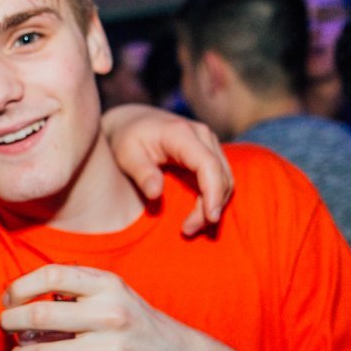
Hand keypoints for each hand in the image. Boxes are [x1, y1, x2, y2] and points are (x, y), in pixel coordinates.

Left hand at [0, 264, 208, 350]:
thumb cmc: (135, 321)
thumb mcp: (114, 291)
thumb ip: (77, 285)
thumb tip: (24, 291)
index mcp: (107, 286)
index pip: (52, 275)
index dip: (21, 286)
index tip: (9, 298)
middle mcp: (108, 314)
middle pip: (40, 316)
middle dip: (11, 322)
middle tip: (6, 327)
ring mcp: (109, 350)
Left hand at [101, 104, 231, 235]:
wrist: (132, 120)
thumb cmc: (127, 138)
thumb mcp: (126, 154)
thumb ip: (142, 173)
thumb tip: (155, 194)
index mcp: (181, 134)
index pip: (207, 164)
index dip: (213, 192)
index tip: (209, 218)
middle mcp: (202, 135)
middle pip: (220, 175)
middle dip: (210, 207)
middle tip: (188, 230)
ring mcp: (209, 142)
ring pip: (224, 179)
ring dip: (213, 205)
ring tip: (189, 227)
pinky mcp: (209, 152)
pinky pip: (219, 178)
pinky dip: (212, 199)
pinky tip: (197, 215)